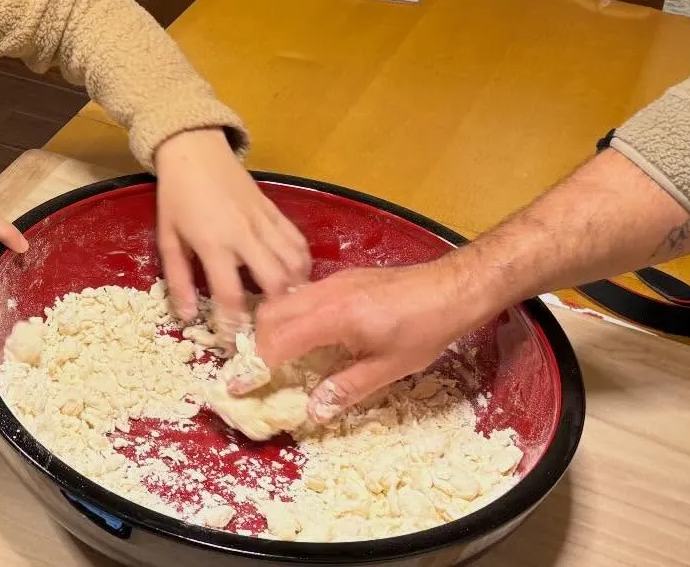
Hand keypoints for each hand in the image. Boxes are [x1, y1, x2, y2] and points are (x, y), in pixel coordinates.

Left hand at [153, 129, 310, 330]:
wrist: (194, 151)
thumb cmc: (176, 198)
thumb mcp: (168, 239)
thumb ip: (177, 280)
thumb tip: (187, 318)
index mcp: (213, 243)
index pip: (229, 294)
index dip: (233, 325)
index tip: (234, 345)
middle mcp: (244, 235)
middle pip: (275, 282)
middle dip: (277, 311)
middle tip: (270, 327)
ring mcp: (264, 221)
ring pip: (294, 262)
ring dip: (295, 288)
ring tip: (288, 307)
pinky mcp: (276, 210)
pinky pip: (298, 241)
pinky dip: (302, 263)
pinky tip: (297, 277)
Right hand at [251, 258, 490, 421]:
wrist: (450, 288)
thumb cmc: (424, 329)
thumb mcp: (389, 367)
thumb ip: (347, 387)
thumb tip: (313, 410)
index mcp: (333, 318)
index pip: (278, 341)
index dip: (256, 366)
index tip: (239, 385)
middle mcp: (324, 294)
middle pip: (270, 315)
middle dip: (256, 344)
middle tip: (255, 372)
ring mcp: (330, 283)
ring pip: (282, 301)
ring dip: (270, 328)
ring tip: (273, 356)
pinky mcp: (340, 279)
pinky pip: (300, 295)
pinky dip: (289, 316)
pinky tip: (303, 335)